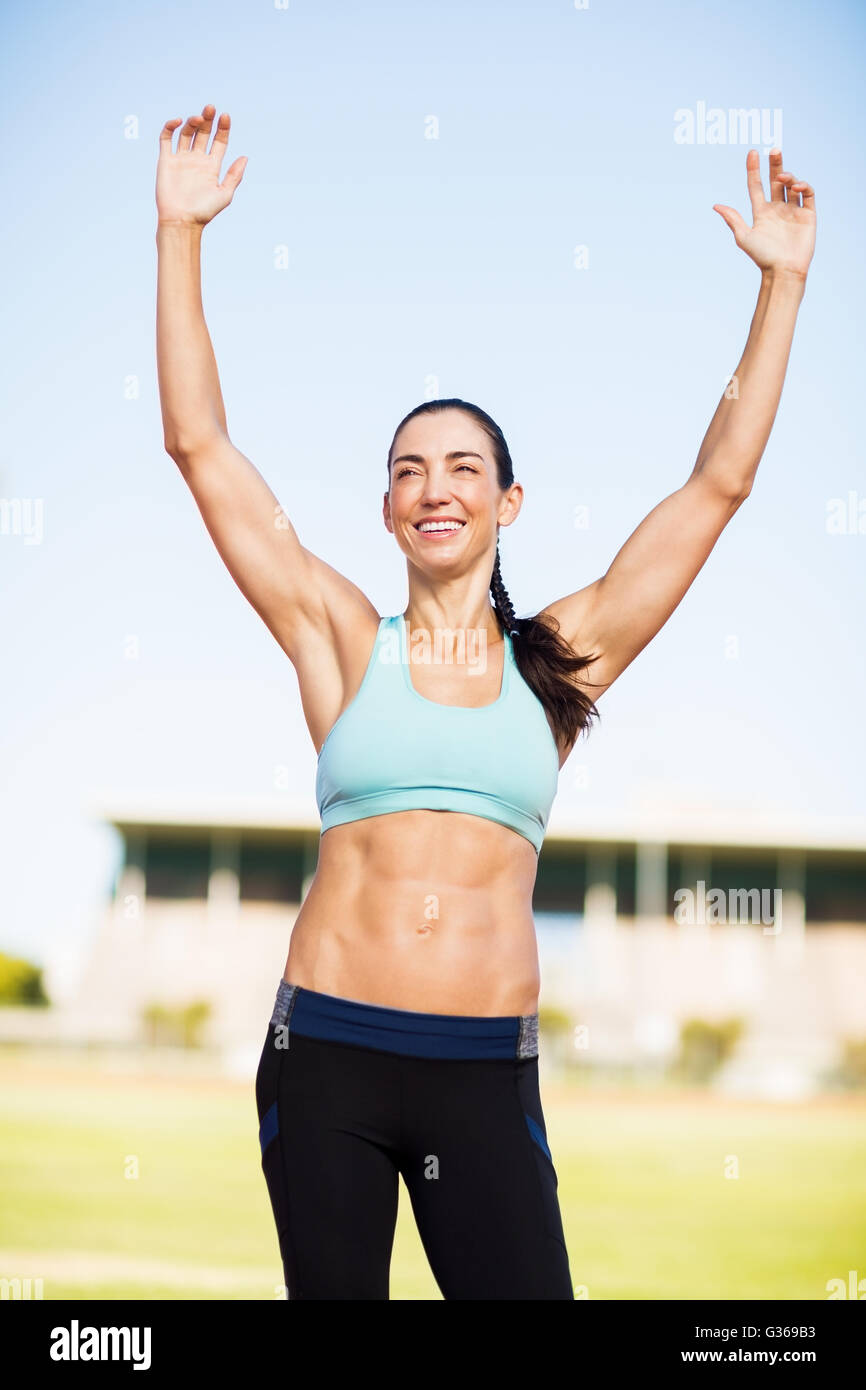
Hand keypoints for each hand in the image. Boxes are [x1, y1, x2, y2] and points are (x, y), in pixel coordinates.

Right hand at [156, 103, 246, 226]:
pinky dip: (171, 127)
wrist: (181, 220)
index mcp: (212, 166)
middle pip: (203, 133)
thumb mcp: (225, 194)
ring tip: (198, 117)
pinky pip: (166, 138)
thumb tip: (245, 157)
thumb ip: (234, 175)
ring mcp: (181, 159)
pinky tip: (178, 121)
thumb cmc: (204, 211)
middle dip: (207, 119)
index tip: (225, 116)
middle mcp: (197, 160)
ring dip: (192, 122)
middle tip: (211, 108)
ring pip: (186, 133)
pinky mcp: (166, 160)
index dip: (222, 128)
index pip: (219, 141)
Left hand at [713, 149, 814, 279]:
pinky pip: (808, 194)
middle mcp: (777, 209)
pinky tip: (797, 186)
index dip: (754, 169)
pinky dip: (803, 186)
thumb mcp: (743, 237)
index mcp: (761, 212)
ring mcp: (793, 211)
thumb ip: (732, 219)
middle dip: (776, 164)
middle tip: (775, 149)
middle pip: (776, 180)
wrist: (783, 271)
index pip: (756, 185)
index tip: (752, 153)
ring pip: (792, 185)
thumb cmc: (762, 257)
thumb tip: (715, 206)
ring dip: (789, 176)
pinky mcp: (808, 215)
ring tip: (784, 178)